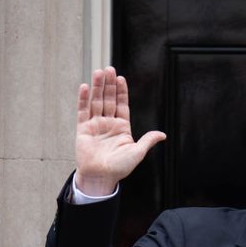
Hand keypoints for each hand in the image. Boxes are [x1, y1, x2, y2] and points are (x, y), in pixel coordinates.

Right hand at [74, 67, 165, 194]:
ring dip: (97, 87)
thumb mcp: (137, 153)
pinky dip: (83, 99)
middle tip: (108, 69)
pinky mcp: (83, 129)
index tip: (120, 78)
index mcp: (122, 127)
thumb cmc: (119, 167)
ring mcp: (95, 125)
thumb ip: (147, 141)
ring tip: (98, 73)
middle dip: (108, 85)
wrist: (101, 177)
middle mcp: (108, 124)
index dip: (121, 92)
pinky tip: (85, 87)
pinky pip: (83, 111)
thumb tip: (162, 134)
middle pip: (108, 100)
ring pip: (96, 102)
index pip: (121, 105)